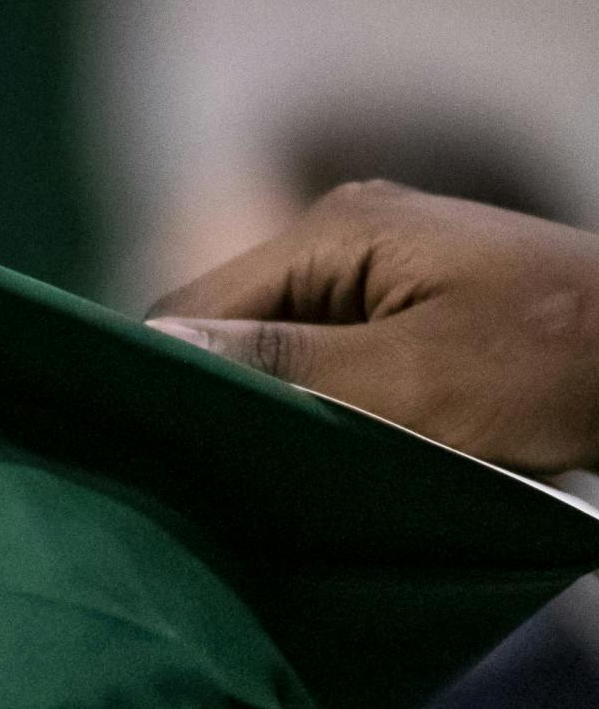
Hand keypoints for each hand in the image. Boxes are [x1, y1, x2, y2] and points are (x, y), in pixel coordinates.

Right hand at [146, 181, 598, 471]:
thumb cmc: (554, 368)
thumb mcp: (411, 377)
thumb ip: (281, 360)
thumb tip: (158, 350)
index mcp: (334, 228)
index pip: (192, 306)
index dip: (168, 379)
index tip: (154, 458)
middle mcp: (347, 234)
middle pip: (232, 325)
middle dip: (221, 397)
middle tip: (207, 480)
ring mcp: (382, 267)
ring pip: (276, 348)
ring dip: (272, 409)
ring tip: (262, 474)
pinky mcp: (412, 307)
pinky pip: (326, 358)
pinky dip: (318, 406)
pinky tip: (320, 452)